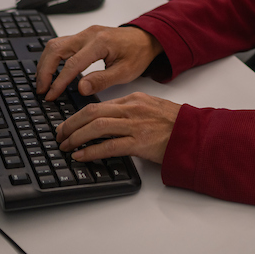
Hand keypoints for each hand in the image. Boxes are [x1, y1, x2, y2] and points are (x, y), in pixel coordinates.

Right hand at [35, 25, 161, 100]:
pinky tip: (51, 72)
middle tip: (42, 90)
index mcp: (100, 42)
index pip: (71, 64)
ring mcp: (85, 33)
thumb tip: (80, 88)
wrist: (145, 38)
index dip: (58, 82)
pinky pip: (61, 44)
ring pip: (55, 44)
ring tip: (44, 83)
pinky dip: (52, 58)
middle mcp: (89, 34)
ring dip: (45, 63)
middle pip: (55, 49)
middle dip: (44, 71)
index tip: (50, 95)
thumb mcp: (125, 72)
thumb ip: (102, 80)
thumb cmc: (138, 54)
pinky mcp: (83, 36)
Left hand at [56, 92, 180, 164]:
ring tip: (66, 146)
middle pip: (92, 112)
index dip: (78, 115)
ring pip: (97, 126)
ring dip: (76, 137)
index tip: (68, 125)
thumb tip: (107, 119)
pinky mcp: (140, 143)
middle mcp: (132, 109)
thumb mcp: (150, 107)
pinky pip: (109, 146)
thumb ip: (129, 110)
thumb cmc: (175, 123)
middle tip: (59, 135)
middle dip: (70, 124)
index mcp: (133, 99)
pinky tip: (81, 156)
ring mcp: (135, 125)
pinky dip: (91, 151)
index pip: (98, 104)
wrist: (195, 133)